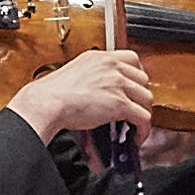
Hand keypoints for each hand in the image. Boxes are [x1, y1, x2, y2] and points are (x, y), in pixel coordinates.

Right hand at [7, 47, 158, 143]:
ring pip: (147, 98)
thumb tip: (100, 91)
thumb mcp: (76, 73)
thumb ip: (92, 76)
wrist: (47, 102)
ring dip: (144, 112)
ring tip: (136, 124)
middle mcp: (111, 67)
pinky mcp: (119, 104)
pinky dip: (143, 129)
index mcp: (100, 58)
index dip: (138, 74)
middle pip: (143, 79)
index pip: (132, 59)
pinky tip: (136, 136)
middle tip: (136, 107)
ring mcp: (117, 84)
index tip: (136, 85)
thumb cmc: (53, 93)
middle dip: (141, 95)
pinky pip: (143, 117)